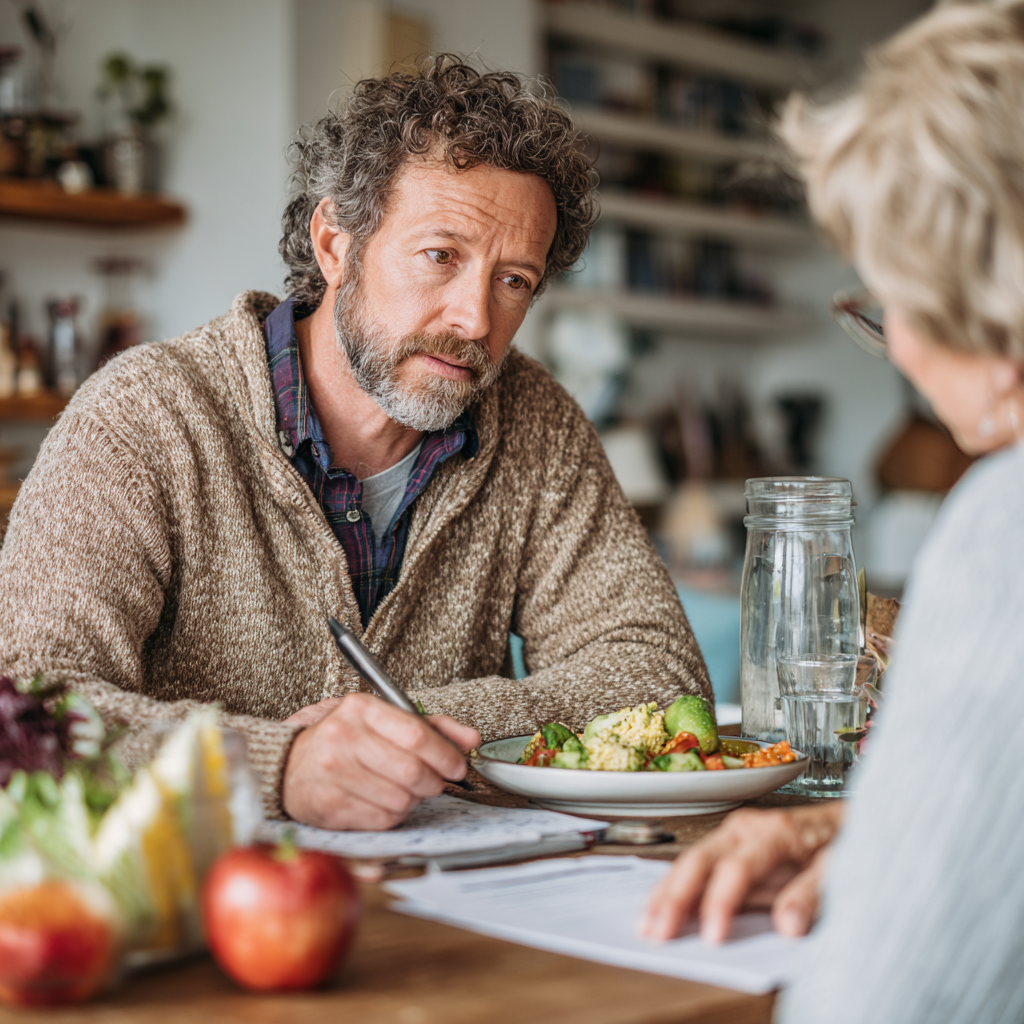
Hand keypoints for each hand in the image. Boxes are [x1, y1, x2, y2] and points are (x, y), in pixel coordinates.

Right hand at [281, 692, 479, 830]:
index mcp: (361, 709)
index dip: (445, 754)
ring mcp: (334, 774)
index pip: (416, 734)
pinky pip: (383, 819)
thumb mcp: (384, 719)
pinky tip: (387, 800)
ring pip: (400, 798)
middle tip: (437, 781)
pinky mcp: (330, 806)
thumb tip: (471, 739)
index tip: (457, 765)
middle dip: (435, 781)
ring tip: (408, 789)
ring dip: (415, 799)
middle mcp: (344, 738)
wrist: (290, 764)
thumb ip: (431, 726)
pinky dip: (395, 814)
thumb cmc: (345, 739)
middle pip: (412, 771)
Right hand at [639, 803, 843, 943]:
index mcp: (774, 831)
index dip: (721, 902)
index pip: (738, 867)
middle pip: (701, 860)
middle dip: (676, 896)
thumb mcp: (842, 868)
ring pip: (691, 861)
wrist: (849, 821)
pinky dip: (674, 887)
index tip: (713, 937)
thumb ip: (812, 894)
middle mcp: (746, 829)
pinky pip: (696, 866)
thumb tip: (787, 926)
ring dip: (666, 892)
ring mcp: (733, 835)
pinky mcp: (729, 846)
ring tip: (645, 923)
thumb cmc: (844, 843)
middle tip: (658, 931)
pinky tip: (657, 905)